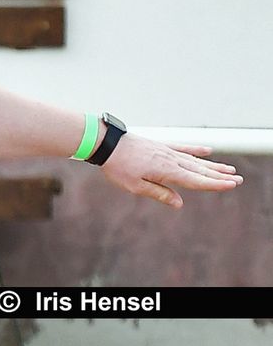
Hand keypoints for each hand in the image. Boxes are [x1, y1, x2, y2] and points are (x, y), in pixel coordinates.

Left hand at [100, 135, 242, 207]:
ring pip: (194, 159)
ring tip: (229, 168)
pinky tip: (207, 150)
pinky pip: (182, 147)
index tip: (232, 185)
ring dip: (212, 165)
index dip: (214, 184)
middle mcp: (170, 159)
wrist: (106, 143)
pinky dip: (196, 150)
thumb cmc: (117, 167)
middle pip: (200, 170)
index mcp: (166, 171)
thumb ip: (159, 194)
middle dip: (219, 176)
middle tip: (239, 179)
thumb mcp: (135, 186)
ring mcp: (166, 151)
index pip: (195, 180)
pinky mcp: (160, 145)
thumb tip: (179, 203)